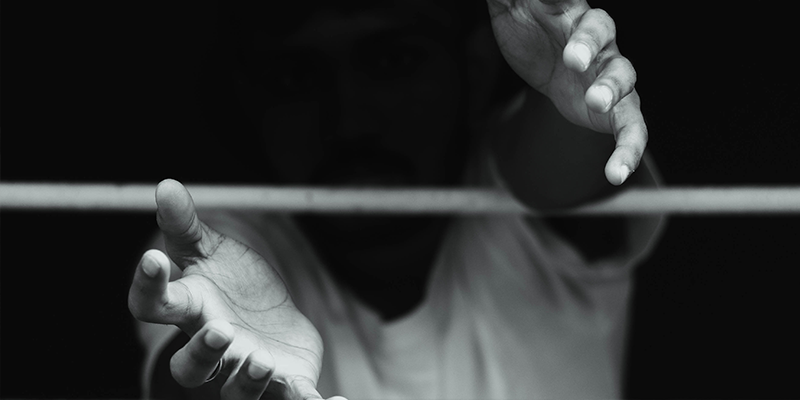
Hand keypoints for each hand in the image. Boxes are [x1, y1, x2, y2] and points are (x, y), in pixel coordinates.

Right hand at [128, 179, 344, 399]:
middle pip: (191, 367)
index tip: (153, 257)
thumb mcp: (211, 252)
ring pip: (236, 391)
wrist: (271, 322)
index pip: (152, 305)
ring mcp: (247, 371)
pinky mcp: (285, 383)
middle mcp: (214, 349)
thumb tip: (165, 184)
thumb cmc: (232, 288)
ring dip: (247, 382)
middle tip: (220, 331)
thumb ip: (187, 226)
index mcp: (191, 311)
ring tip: (261, 363)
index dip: (148, 285)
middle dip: (202, 354)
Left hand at [488, 0, 644, 184]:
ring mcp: (608, 72)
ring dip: (611, 87)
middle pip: (601, 32)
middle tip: (573, 59)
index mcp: (568, 8)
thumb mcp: (511, 6)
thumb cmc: (529, 23)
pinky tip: (616, 174)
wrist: (543, 53)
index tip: (551, 1)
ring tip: (596, 102)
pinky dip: (627, 151)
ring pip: (622, 75)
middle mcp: (597, 37)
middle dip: (589, 45)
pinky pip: (631, 128)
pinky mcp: (613, 109)